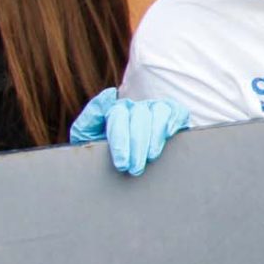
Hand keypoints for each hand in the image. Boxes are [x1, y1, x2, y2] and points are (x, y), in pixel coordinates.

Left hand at [70, 88, 191, 176]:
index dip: (120, 140)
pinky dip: (174, 121)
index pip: (118, 116)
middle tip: (134, 169)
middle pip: (139, 117)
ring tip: (151, 157)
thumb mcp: (86, 136)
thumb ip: (88, 118)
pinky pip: (176, 111)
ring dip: (155, 135)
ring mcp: (154, 109)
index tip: (121, 163)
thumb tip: (109, 95)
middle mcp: (136, 107)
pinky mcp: (173, 114)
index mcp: (114, 110)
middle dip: (136, 145)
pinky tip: (169, 136)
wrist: (115, 164)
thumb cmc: (101, 151)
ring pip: (158, 112)